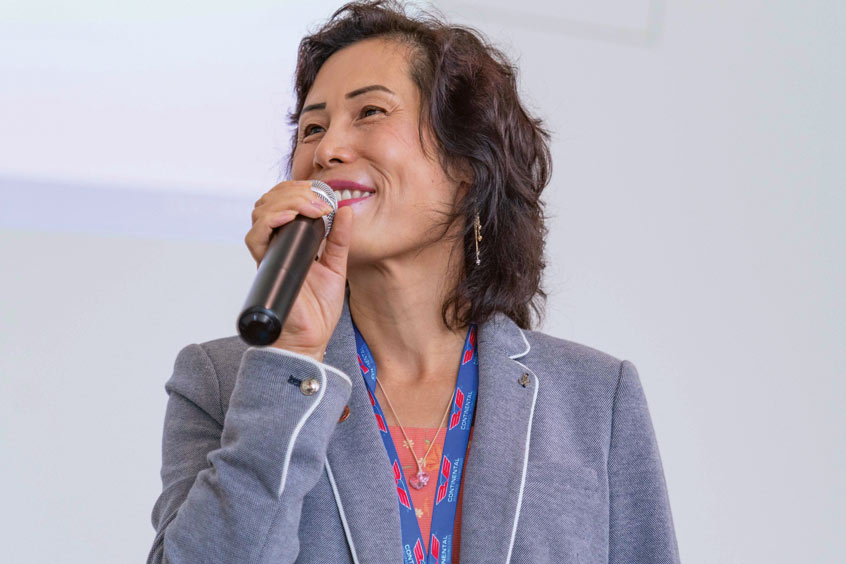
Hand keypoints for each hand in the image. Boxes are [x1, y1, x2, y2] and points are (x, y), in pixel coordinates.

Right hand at [244, 180, 353, 359]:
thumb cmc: (319, 309)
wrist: (311, 339)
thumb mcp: (337, 266)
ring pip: (260, 213)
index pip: (283, 203)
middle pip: (269, 202)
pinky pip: (256, 238)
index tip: (322, 191)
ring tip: (310, 205)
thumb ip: (340, 239)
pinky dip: (270, 221)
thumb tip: (347, 210)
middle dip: (294, 191)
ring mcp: (269, 255)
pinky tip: (289, 217)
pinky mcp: (265, 267)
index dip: (298, 190)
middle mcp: (276, 245)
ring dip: (285, 201)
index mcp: (291, 242)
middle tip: (319, 197)